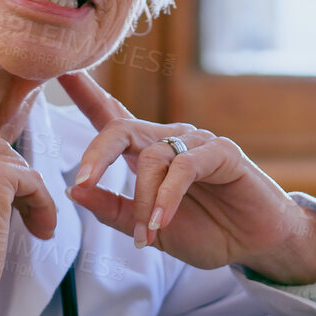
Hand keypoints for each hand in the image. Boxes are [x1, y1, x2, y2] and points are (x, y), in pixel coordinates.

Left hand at [57, 71, 315, 283]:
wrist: (255, 243)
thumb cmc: (204, 231)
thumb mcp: (146, 228)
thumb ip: (113, 210)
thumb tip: (74, 191)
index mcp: (147, 153)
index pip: (111, 118)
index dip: (86, 94)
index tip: (60, 71)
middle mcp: (168, 140)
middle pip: (120, 128)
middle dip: (97, 153)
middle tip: (83, 181)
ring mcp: (196, 142)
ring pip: (152, 158)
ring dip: (144, 201)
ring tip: (146, 234)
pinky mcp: (222, 152)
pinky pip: (184, 167)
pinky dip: (168, 197)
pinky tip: (162, 222)